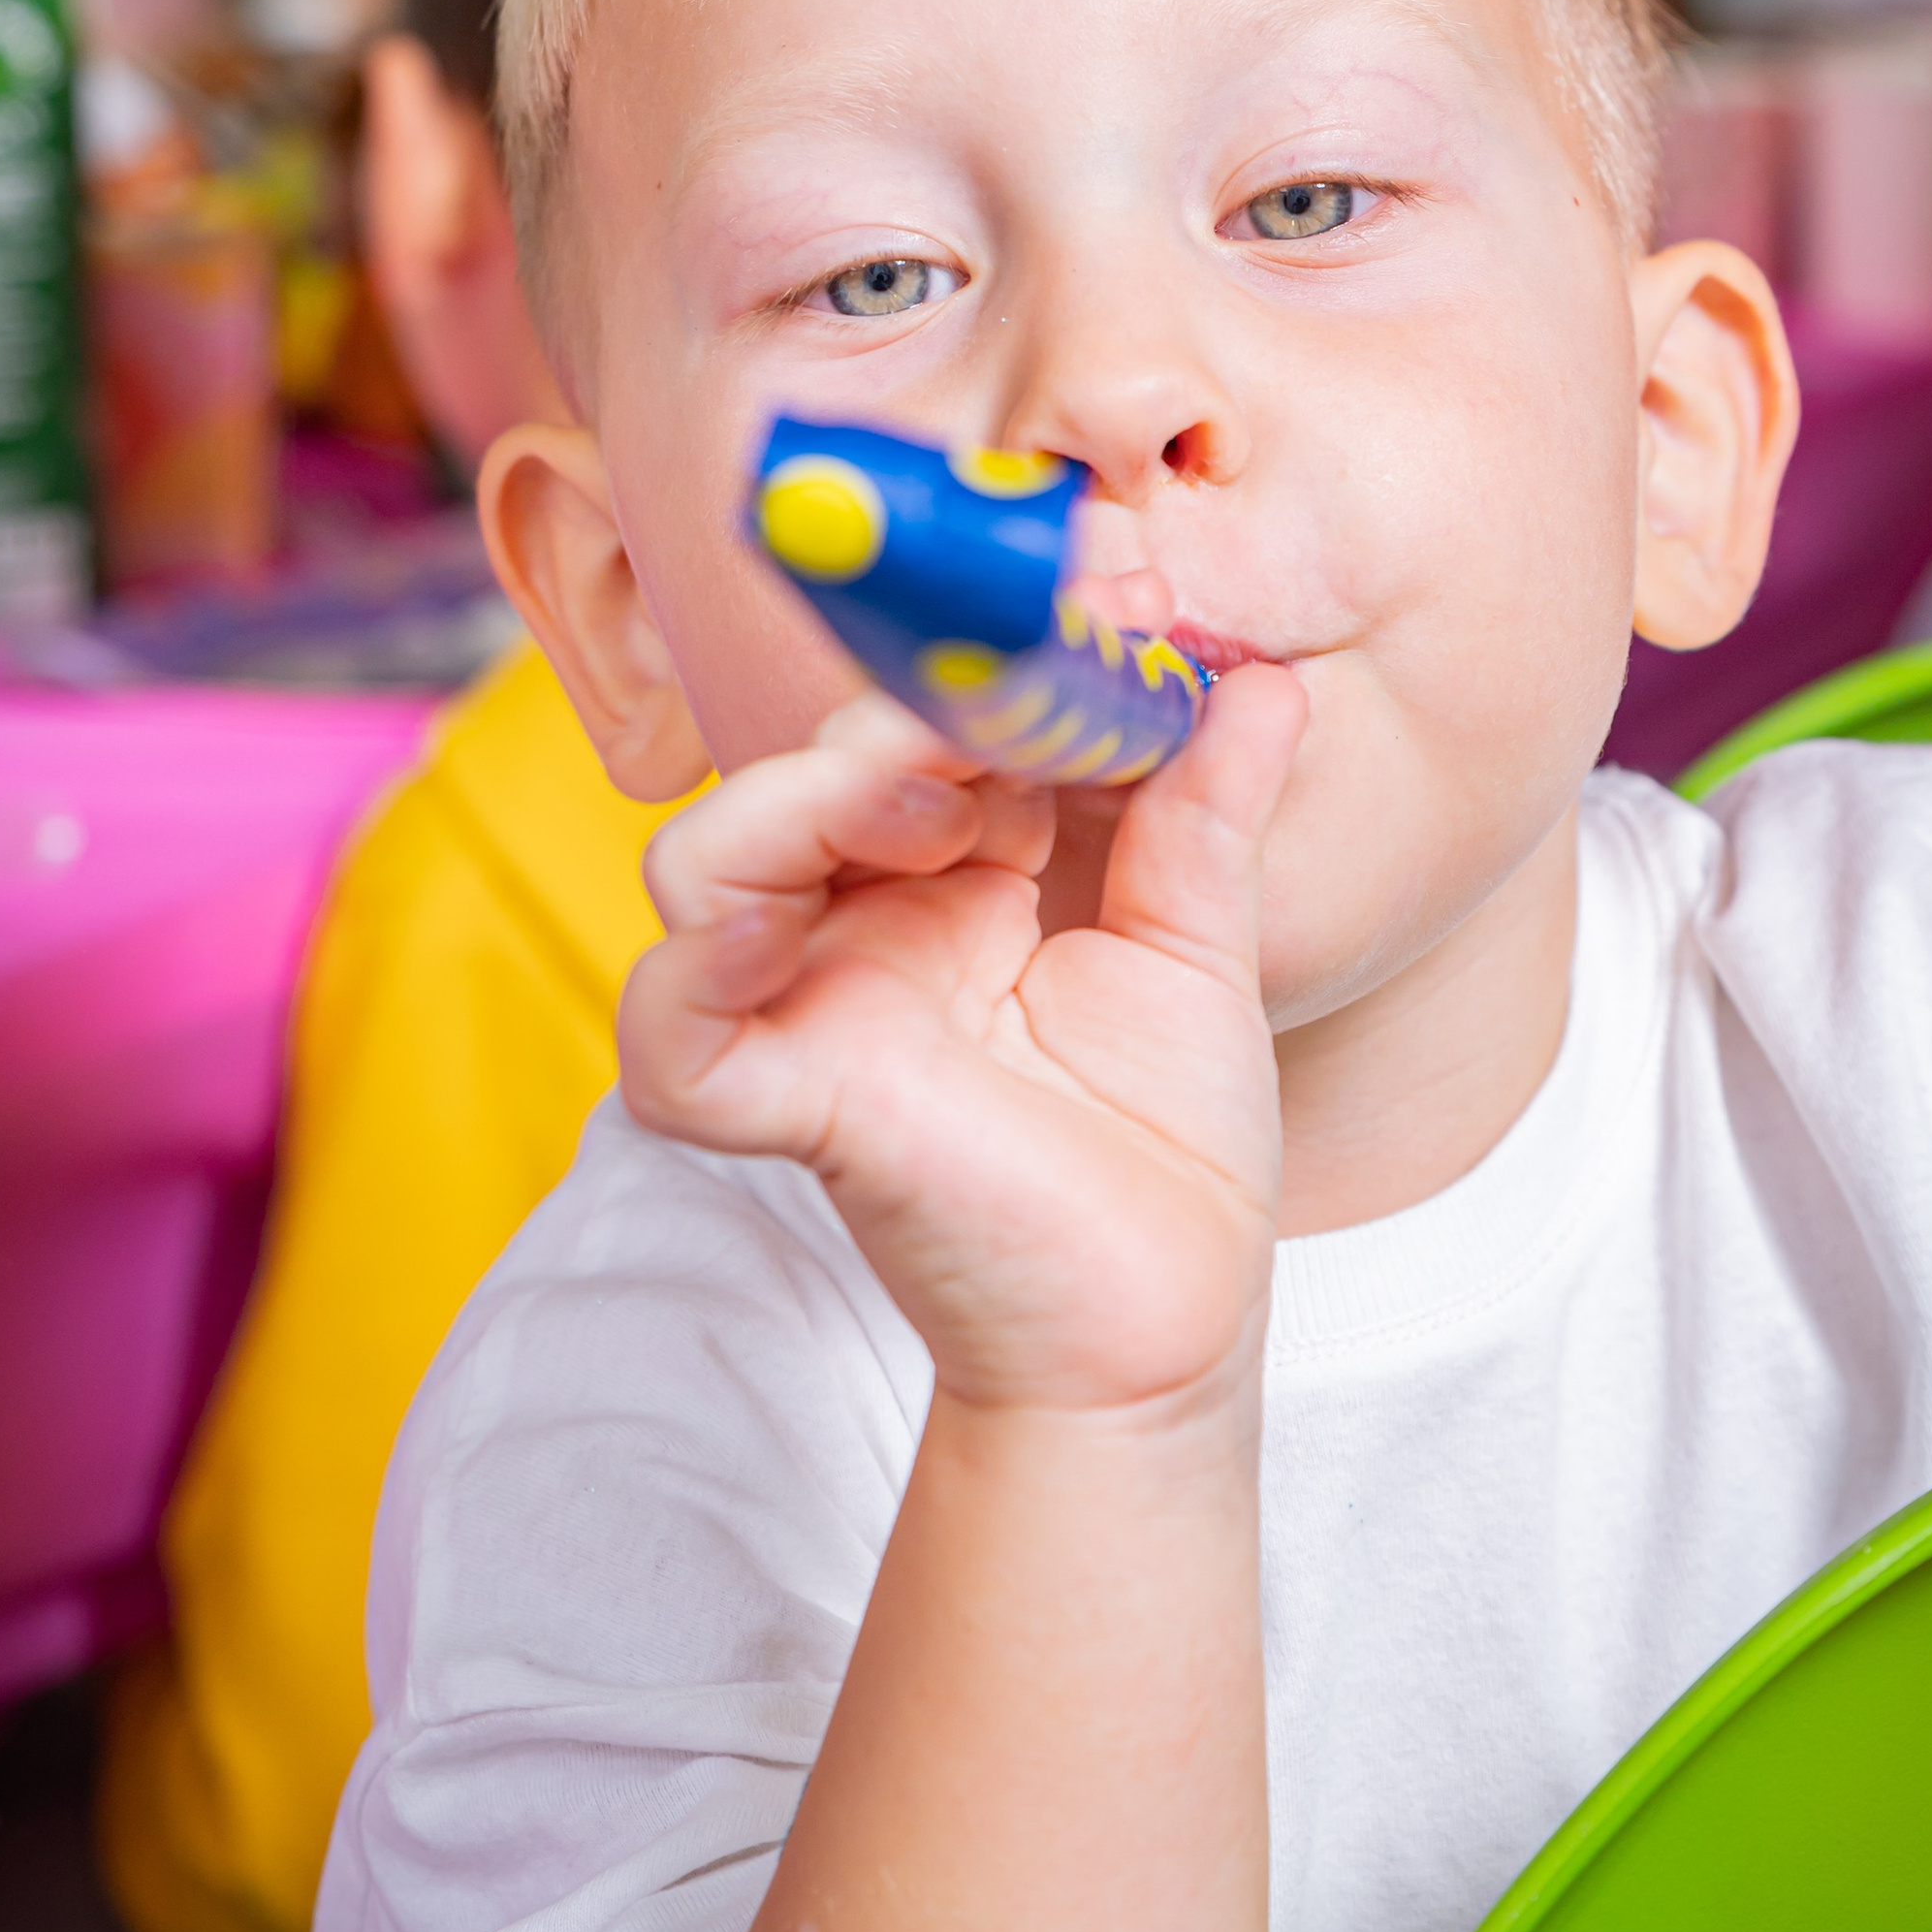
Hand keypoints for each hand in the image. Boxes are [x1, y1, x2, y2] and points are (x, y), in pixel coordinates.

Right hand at [618, 666, 1305, 1414]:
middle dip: (906, 714)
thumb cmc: (1167, 1153)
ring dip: (803, 801)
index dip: (998, 661)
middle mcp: (861, 931)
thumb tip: (1261, 679)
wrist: (1169, 1329)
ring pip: (708, 864)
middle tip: (1031, 699)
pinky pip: (670, 1034)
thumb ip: (1206, 810)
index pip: (925, 731)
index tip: (1113, 602)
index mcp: (949, 882)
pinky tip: (778, 928)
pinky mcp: (785, 1106)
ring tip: (945, 815)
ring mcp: (812, 1014)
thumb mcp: (1196, 948)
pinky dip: (692, 972)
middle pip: (809, 772)